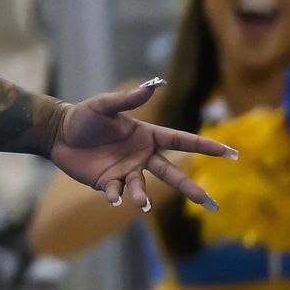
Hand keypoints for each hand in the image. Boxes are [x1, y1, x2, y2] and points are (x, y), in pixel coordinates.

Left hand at [47, 79, 235, 212]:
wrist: (57, 134)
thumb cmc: (83, 117)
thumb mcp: (103, 106)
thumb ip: (127, 99)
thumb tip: (153, 84)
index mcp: (147, 135)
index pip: (182, 141)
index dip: (207, 147)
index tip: (232, 153)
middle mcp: (141, 155)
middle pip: (171, 173)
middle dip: (190, 188)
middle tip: (211, 204)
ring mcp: (126, 170)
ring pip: (142, 187)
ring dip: (143, 196)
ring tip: (142, 205)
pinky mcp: (107, 183)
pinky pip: (117, 192)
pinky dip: (117, 196)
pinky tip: (115, 199)